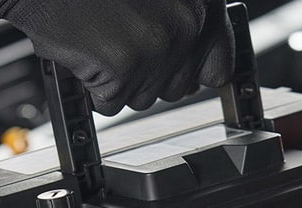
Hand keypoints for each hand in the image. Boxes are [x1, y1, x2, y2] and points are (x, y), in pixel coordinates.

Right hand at [0, 0, 233, 114]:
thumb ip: (184, 27)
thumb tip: (208, 74)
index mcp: (199, 5)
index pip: (217, 68)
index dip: (194, 75)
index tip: (189, 80)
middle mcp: (185, 26)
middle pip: (176, 89)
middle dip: (147, 75)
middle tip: (120, 42)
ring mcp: (156, 49)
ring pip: (143, 98)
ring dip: (117, 80)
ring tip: (100, 41)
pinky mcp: (123, 70)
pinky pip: (110, 104)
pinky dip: (91, 88)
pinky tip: (84, 55)